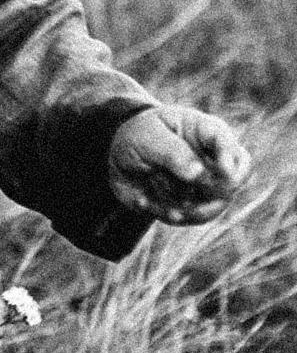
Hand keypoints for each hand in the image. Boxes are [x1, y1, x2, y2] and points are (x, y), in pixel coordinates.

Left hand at [106, 103, 250, 225]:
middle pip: (231, 184)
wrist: (118, 156)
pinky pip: (189, 218)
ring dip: (179, 204)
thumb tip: (198, 174)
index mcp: (208, 133)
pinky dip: (165, 212)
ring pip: (212, 206)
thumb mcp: (147, 136)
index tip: (223, 175)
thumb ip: (173, 153)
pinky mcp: (195, 205)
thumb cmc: (138, 135)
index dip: (231, 163)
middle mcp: (214, 161)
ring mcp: (207, 185)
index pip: (233, 150)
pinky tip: (142, 200)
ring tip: (149, 191)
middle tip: (176, 188)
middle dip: (206, 191)